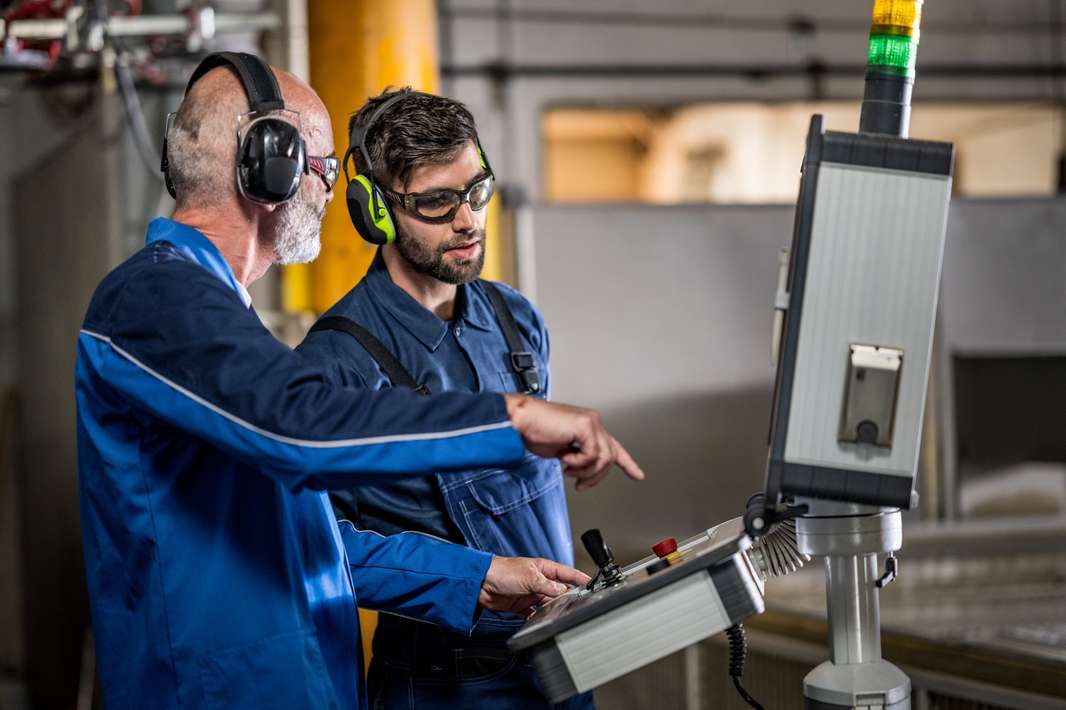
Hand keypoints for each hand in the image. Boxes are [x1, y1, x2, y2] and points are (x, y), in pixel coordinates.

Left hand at [478, 556, 590, 616]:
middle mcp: (538, 580)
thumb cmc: (502, 572)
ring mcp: (530, 593)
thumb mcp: (530, 578)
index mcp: (543, 569)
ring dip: (552, 609)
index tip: (592, 584)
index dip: (580, 578)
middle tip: (577, 605)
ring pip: (548, 603)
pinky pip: (533, 613)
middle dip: (568, 597)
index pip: (567, 574)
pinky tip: (542, 621)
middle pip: (559, 590)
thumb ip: (548, 586)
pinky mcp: (521, 604)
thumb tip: (564, 591)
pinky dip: (538, 617)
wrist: (480, 583)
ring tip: (560, 615)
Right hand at [504, 395, 644, 490]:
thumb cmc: (534, 432)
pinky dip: (578, 463)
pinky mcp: (585, 426)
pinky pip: (592, 455)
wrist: (521, 421)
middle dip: (596, 476)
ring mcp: (591, 423)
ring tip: (569, 470)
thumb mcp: (562, 450)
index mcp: (588, 428)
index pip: (613, 446)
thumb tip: (584, 472)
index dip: (627, 463)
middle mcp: (593, 423)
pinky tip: (565, 458)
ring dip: (586, 471)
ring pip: (604, 458)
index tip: (638, 475)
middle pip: (610, 457)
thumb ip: (578, 457)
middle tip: (580, 484)